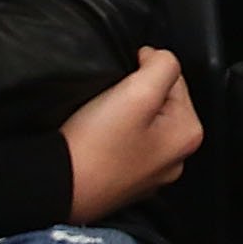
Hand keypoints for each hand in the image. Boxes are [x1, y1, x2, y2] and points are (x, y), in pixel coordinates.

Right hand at [60, 46, 201, 221]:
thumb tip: (158, 58)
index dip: (147, 71)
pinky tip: (97, 138)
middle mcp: (176, 159)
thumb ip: (162, 65)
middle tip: (109, 103)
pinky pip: (125, 144)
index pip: (176, 80)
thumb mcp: (138, 91)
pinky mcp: (124, 181)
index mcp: (188, 135)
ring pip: (142, 122)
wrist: (54, 186)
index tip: (122, 84)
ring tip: (101, 120)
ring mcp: (150, 174)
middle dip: (137, 94)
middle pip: (161, 102)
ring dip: (124, 114)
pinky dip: (113, 136)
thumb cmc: (95, 146)